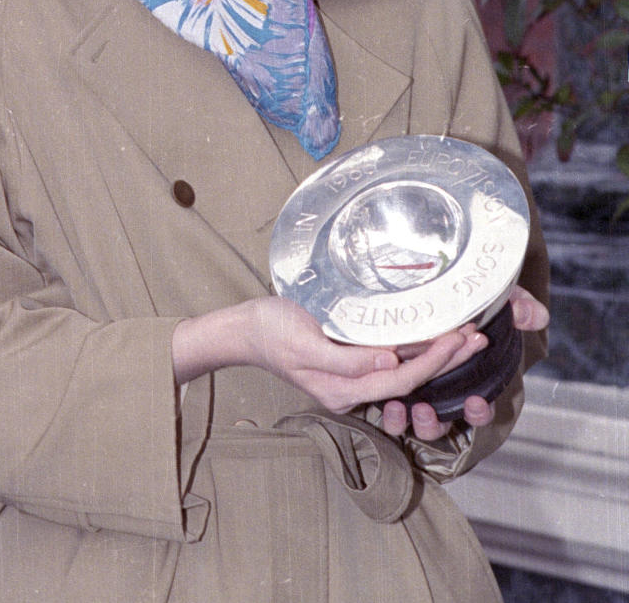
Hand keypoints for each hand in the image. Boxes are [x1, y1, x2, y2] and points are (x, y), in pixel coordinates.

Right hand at [172, 295, 483, 414]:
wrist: (244, 330)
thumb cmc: (270, 330)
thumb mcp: (304, 342)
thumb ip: (346, 358)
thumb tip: (390, 362)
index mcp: (343, 389)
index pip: (400, 378)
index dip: (433, 360)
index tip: (458, 337)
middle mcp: (352, 390)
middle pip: (409, 378)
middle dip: (446, 359)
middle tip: (477, 335)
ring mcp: (352, 379)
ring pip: (404, 370)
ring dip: (437, 353)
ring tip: (466, 334)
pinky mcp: (350, 363)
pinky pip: (391, 361)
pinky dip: (416, 347)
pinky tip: (432, 333)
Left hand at [380, 284, 549, 440]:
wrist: (425, 282)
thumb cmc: (464, 295)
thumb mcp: (491, 297)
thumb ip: (515, 306)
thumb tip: (536, 316)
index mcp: (469, 377)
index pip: (479, 409)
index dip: (479, 412)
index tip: (475, 401)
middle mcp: (443, 390)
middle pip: (443, 420)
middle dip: (436, 421)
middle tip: (426, 408)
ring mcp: (417, 390)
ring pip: (418, 424)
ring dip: (413, 422)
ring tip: (408, 408)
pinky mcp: (392, 384)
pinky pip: (393, 414)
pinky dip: (392, 416)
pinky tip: (389, 403)